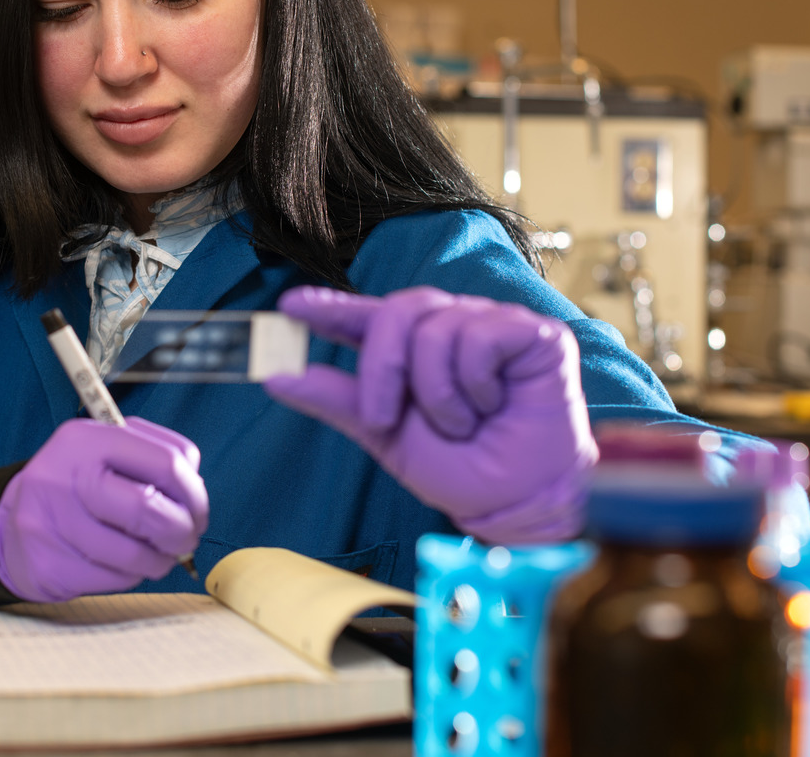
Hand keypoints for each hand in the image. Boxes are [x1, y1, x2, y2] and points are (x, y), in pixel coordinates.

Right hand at [0, 417, 209, 602]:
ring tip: (157, 556)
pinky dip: (130, 576)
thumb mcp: (103, 456)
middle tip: (186, 538)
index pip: (165, 461)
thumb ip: (151, 461)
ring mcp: (51, 522)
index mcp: (86, 439)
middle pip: (148, 508)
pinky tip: (122, 565)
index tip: (197, 510)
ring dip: (159, 561)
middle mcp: (63, 475)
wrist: (7, 527)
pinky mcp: (48, 564)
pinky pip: (113, 578)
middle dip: (181, 530)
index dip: (194, 492)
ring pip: (134, 553)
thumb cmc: (74, 491)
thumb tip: (194, 496)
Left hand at [262, 286, 596, 543]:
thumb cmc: (462, 471)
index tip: (290, 306)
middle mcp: (451, 327)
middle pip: (398, 312)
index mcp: (414, 352)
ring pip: (436, 328)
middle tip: (385, 417)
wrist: (516, 504)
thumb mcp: (386, 436)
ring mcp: (492, 324)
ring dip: (438, 393)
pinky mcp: (532, 333)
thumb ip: (338, 400)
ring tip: (461, 424)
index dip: (330, 308)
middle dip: (382, 367)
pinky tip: (492, 404)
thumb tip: (277, 376)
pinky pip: (480, 335)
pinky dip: (476, 382)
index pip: (367, 318)